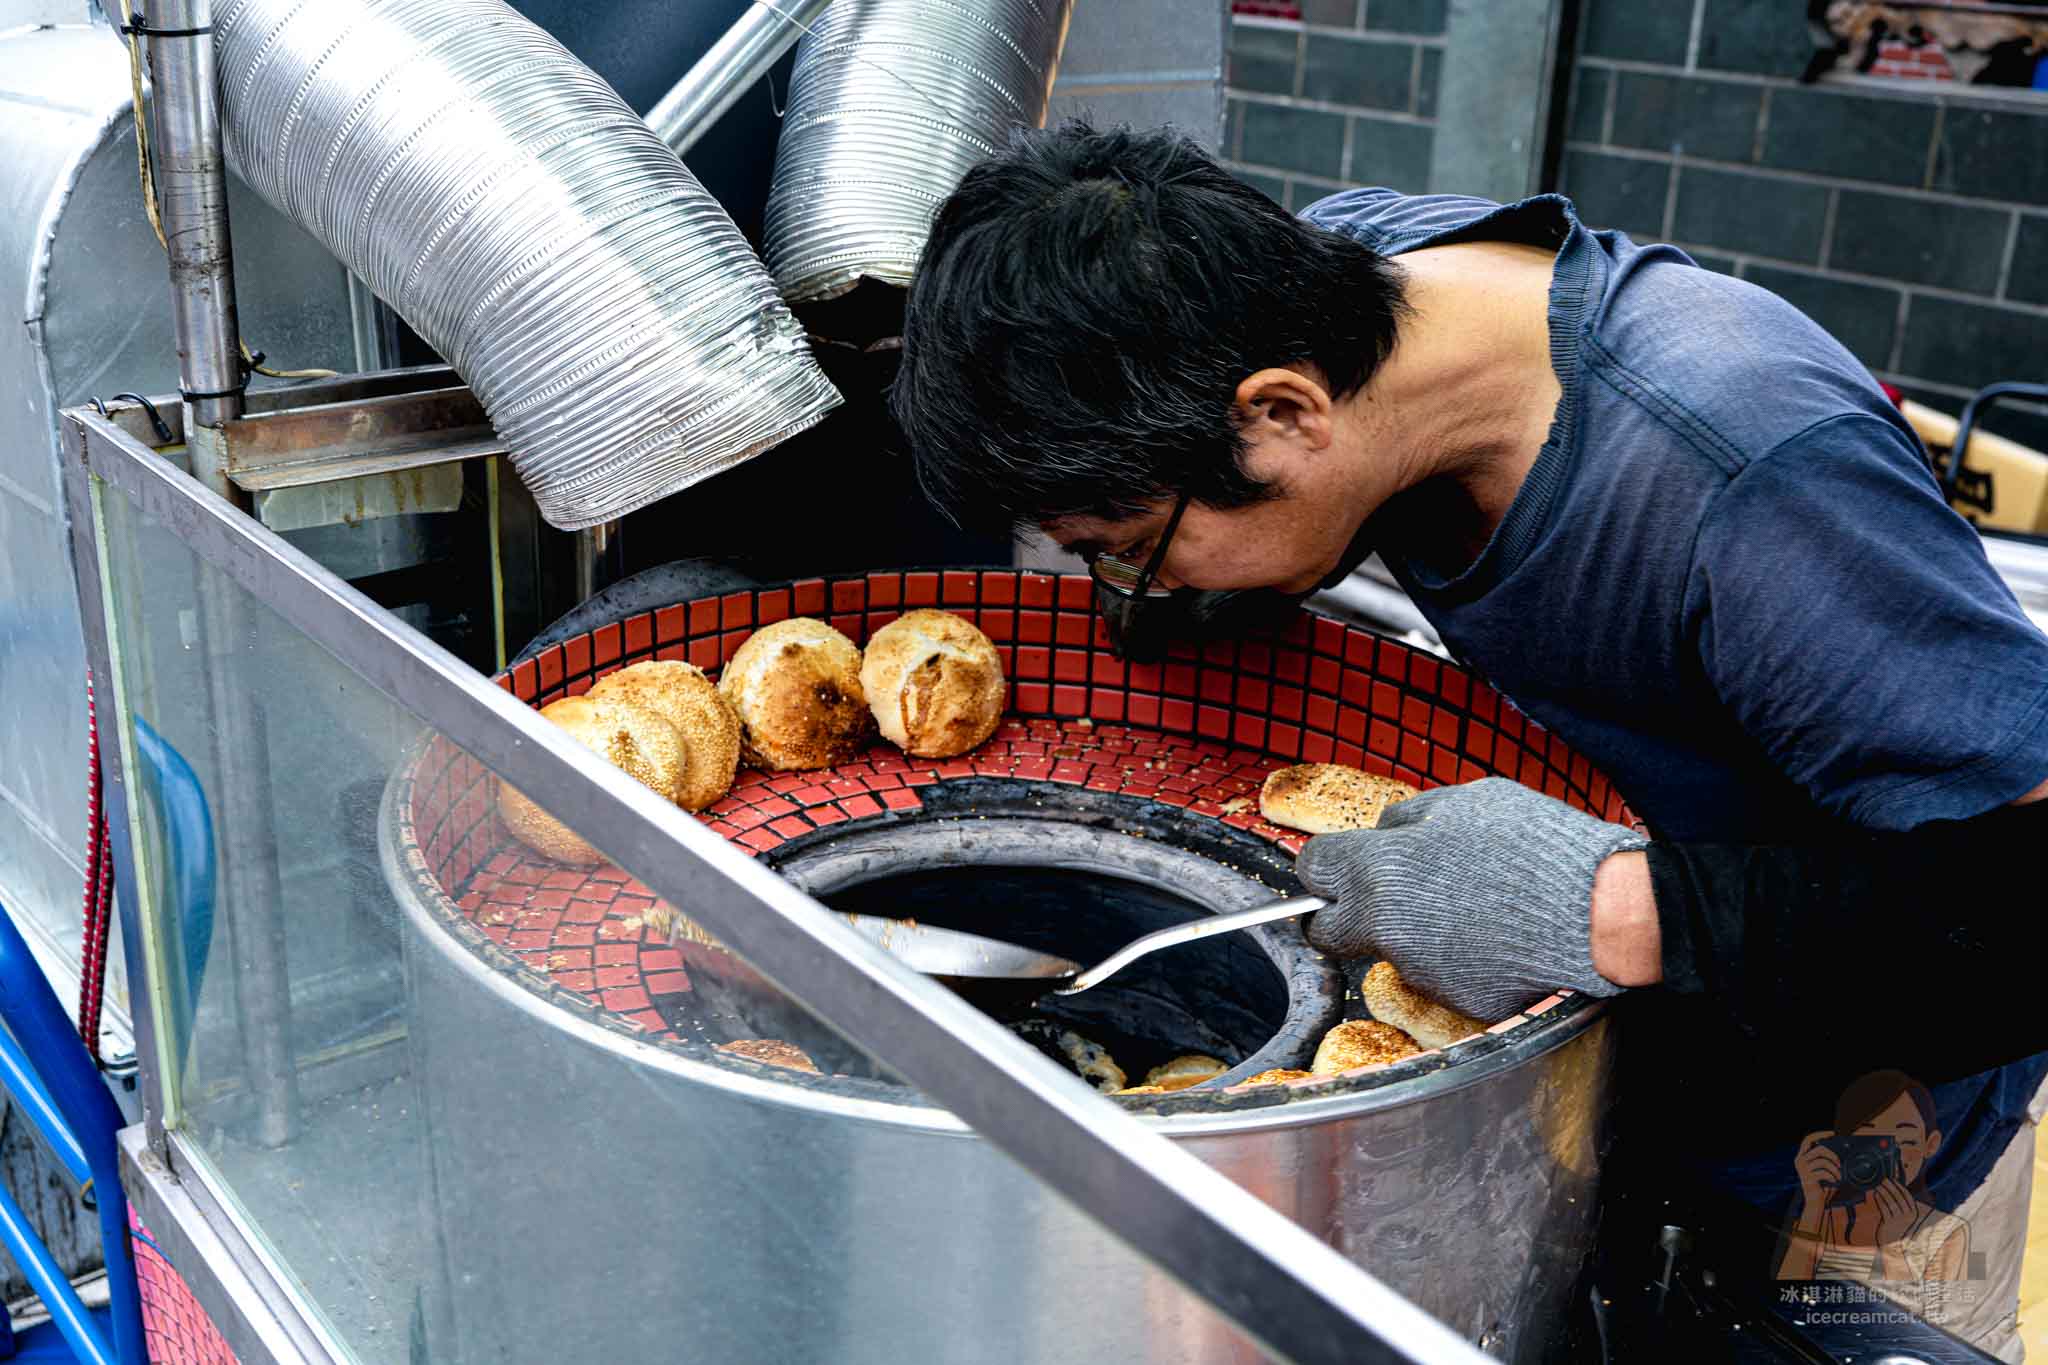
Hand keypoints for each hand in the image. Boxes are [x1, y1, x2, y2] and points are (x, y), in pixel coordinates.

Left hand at [1294, 778, 1649, 1021]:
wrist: (1597, 911)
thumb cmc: (1534, 847)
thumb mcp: (1466, 802)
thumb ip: (1409, 820)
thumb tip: (1383, 833)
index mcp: (1381, 868)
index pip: (1313, 869)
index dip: (1325, 868)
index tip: (1338, 869)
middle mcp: (1387, 925)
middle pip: (1329, 930)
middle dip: (1344, 916)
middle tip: (1381, 900)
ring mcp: (1419, 969)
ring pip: (1391, 950)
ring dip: (1412, 932)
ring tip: (1472, 909)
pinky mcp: (1454, 999)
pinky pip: (1439, 975)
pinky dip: (1457, 958)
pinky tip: (1494, 937)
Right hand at [1793, 1131, 1839, 1215]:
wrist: (1815, 1202)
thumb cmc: (1822, 1185)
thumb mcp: (1823, 1170)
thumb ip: (1825, 1160)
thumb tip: (1839, 1150)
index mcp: (1801, 1157)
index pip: (1808, 1140)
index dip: (1819, 1135)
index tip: (1832, 1133)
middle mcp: (1799, 1161)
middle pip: (1819, 1149)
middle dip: (1833, 1155)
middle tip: (1839, 1163)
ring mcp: (1803, 1169)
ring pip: (1823, 1160)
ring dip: (1835, 1168)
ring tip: (1838, 1175)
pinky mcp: (1808, 1177)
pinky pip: (1824, 1172)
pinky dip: (1833, 1176)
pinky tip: (1834, 1181)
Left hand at [1871, 1177, 1917, 1246]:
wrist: (1896, 1247)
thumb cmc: (1899, 1229)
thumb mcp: (1904, 1217)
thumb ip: (1902, 1205)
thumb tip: (1895, 1189)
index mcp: (1913, 1213)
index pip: (1907, 1196)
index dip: (1899, 1187)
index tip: (1893, 1180)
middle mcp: (1908, 1216)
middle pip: (1898, 1197)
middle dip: (1890, 1187)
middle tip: (1884, 1179)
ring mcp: (1898, 1219)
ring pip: (1890, 1201)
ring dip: (1883, 1192)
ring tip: (1878, 1185)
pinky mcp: (1889, 1223)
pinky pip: (1883, 1208)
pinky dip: (1879, 1200)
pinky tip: (1876, 1194)